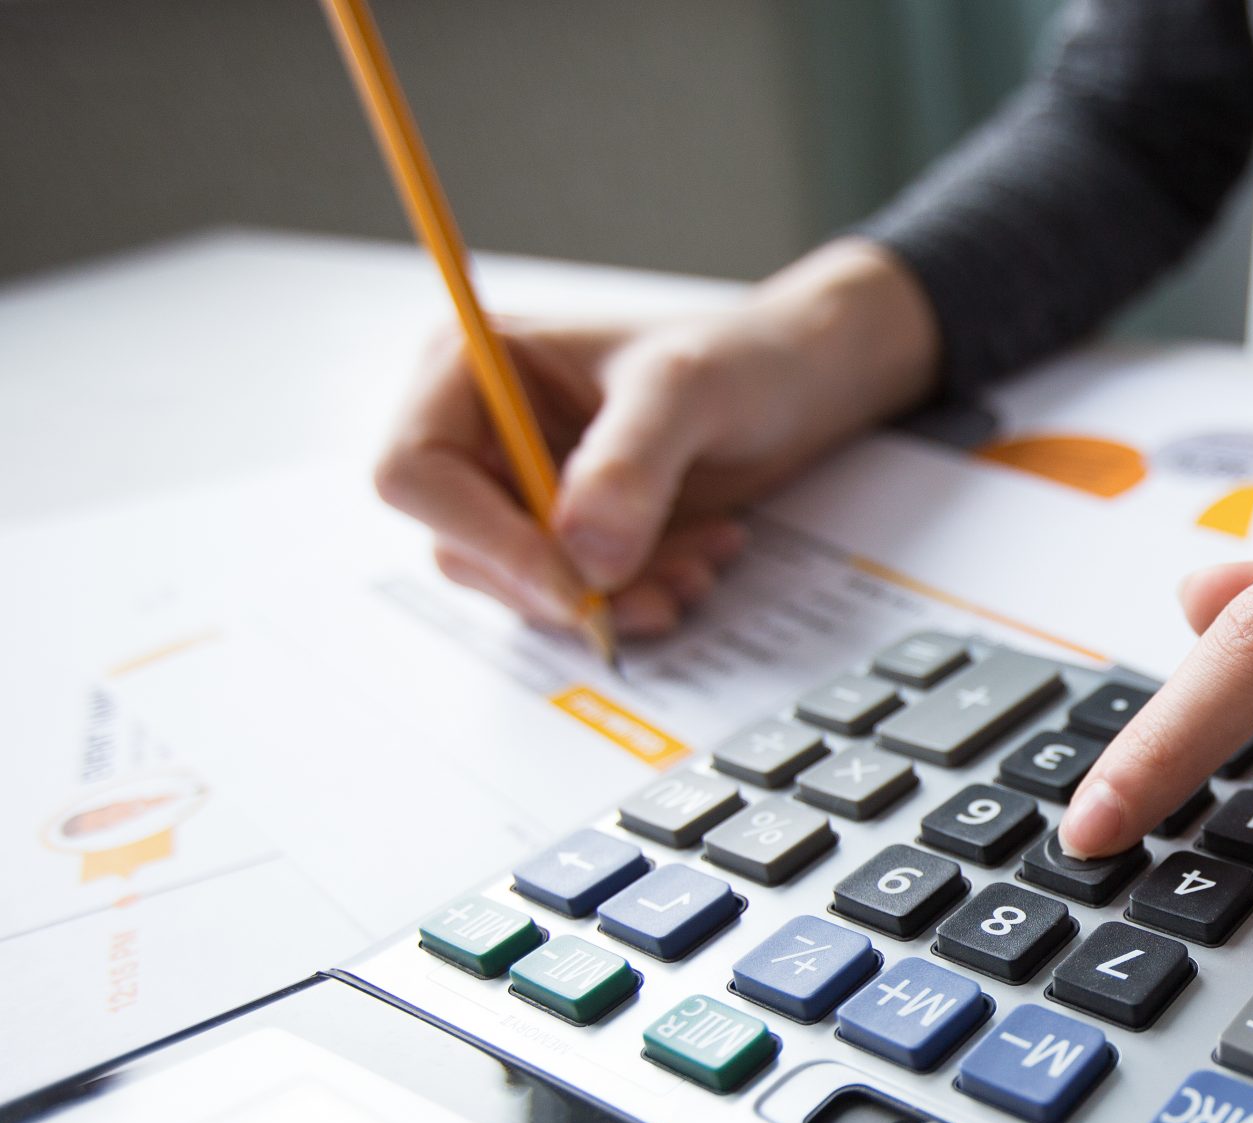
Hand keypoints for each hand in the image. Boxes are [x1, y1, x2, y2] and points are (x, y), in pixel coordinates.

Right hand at [375, 238, 938, 636]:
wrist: (799, 382)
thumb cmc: (739, 356)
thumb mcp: (689, 390)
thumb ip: (632, 463)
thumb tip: (581, 553)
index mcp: (470, 366)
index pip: (415, 472)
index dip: (486, 539)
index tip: (575, 582)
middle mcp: (479, 430)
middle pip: (465, 546)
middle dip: (565, 582)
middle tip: (662, 588)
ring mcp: (521, 487)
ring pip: (525, 584)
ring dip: (613, 597)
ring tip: (699, 566)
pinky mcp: (567, 533)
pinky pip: (576, 593)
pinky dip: (638, 594)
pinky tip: (701, 560)